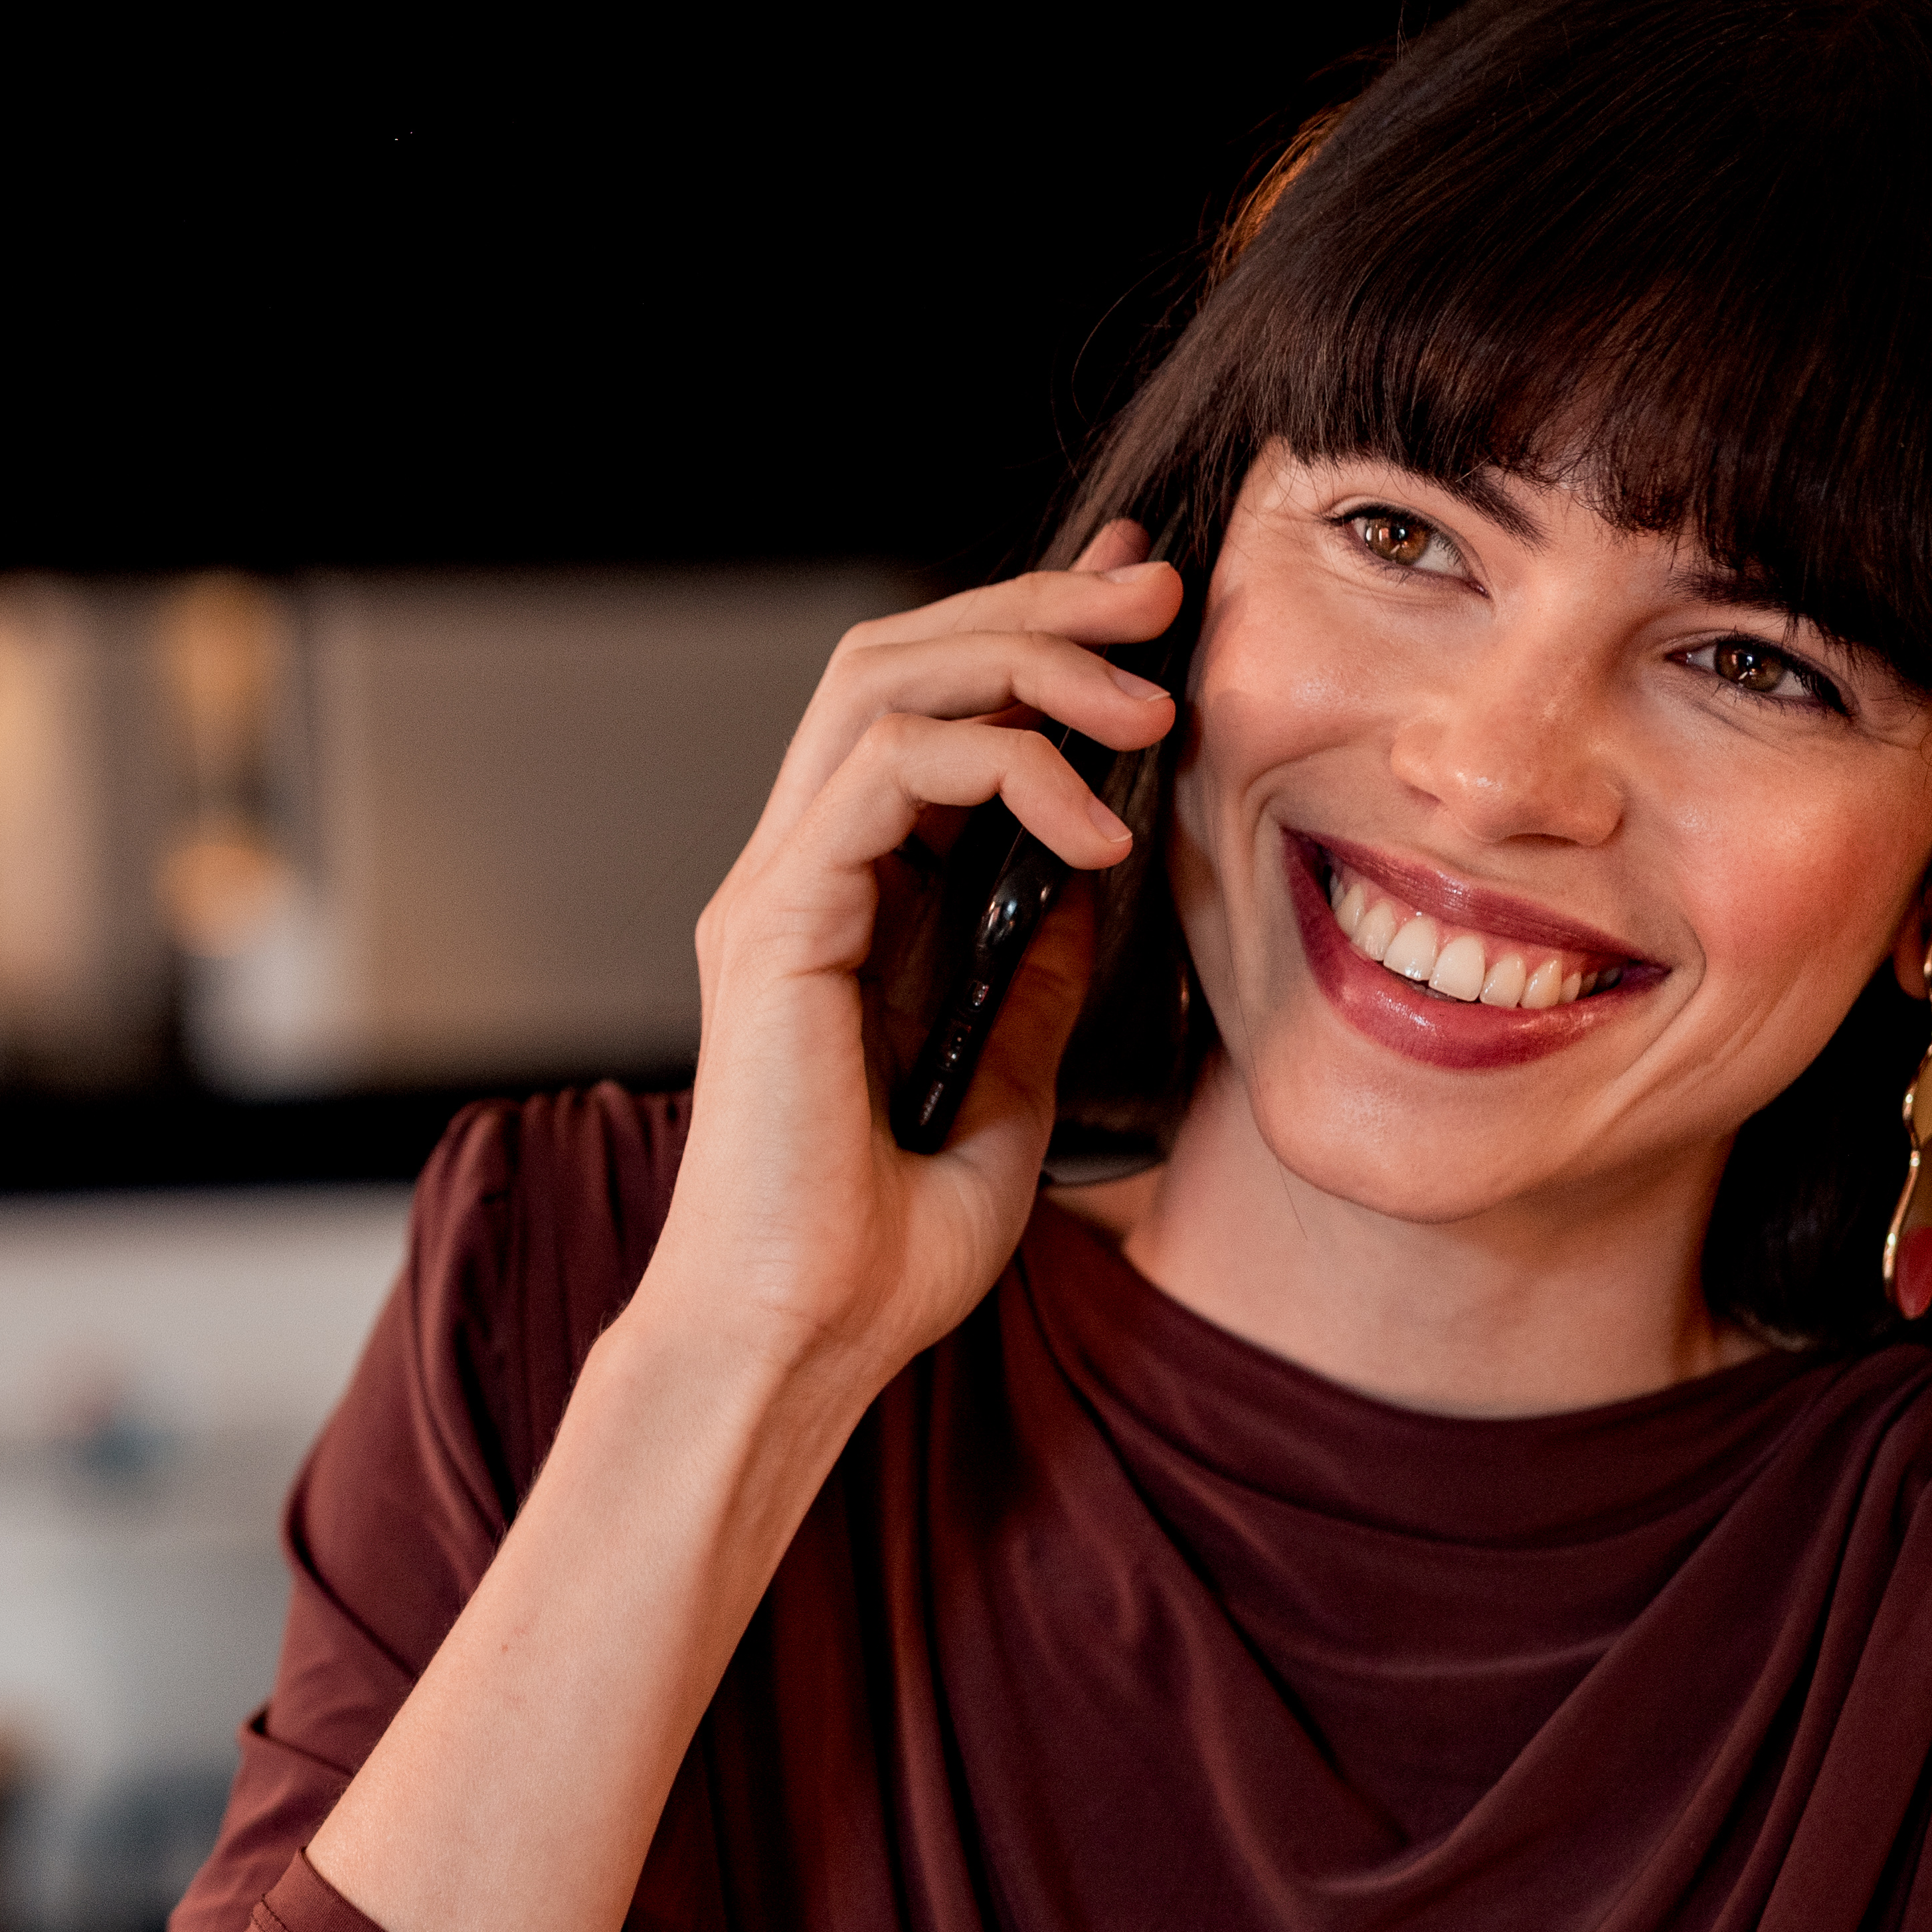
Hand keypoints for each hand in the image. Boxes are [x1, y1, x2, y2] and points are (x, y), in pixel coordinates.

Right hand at [631, 527, 1185, 1414]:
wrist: (798, 1340)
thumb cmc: (877, 1252)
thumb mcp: (1004, 1091)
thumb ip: (1030, 981)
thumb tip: (1088, 885)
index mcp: (842, 905)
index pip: (926, 712)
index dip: (1029, 634)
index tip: (1138, 608)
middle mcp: (797, 876)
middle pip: (898, 658)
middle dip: (1037, 603)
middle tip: (1157, 590)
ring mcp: (776, 892)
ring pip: (883, 681)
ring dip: (1028, 658)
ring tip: (1145, 699)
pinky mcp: (774, 923)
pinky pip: (888, 773)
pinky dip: (1005, 769)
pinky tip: (1094, 834)